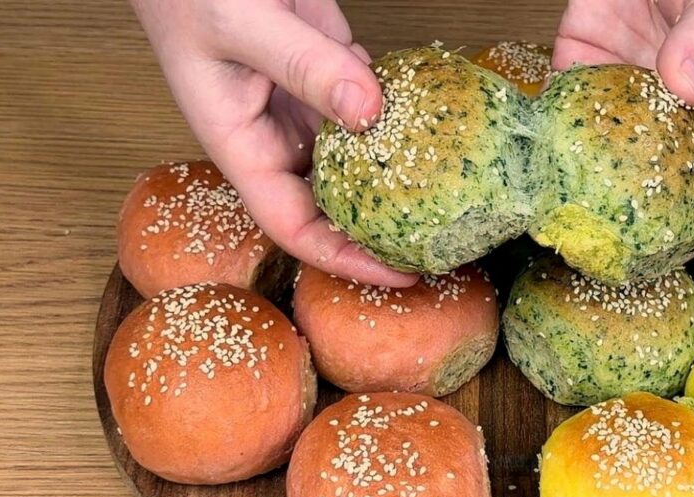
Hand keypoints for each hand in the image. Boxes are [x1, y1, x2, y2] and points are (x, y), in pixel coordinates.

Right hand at [130, 0, 416, 286]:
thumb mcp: (241, 23)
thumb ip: (304, 65)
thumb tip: (369, 112)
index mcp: (241, 143)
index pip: (294, 225)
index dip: (344, 258)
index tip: (399, 273)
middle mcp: (275, 133)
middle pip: (333, 201)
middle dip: (381, 226)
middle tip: (441, 240)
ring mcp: (305, 101)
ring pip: (358, 156)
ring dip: (399, 173)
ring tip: (452, 194)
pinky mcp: (329, 67)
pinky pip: (371, 103)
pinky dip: (401, 113)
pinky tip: (433, 122)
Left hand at [553, 0, 693, 233]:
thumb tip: (680, 86)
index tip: (684, 248)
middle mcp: (670, 105)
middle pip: (658, 172)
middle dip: (639, 213)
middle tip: (615, 250)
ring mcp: (623, 87)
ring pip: (606, 148)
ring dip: (587, 184)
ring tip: (569, 222)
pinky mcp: (580, 64)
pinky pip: (566, 107)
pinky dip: (552, 135)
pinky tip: (540, 166)